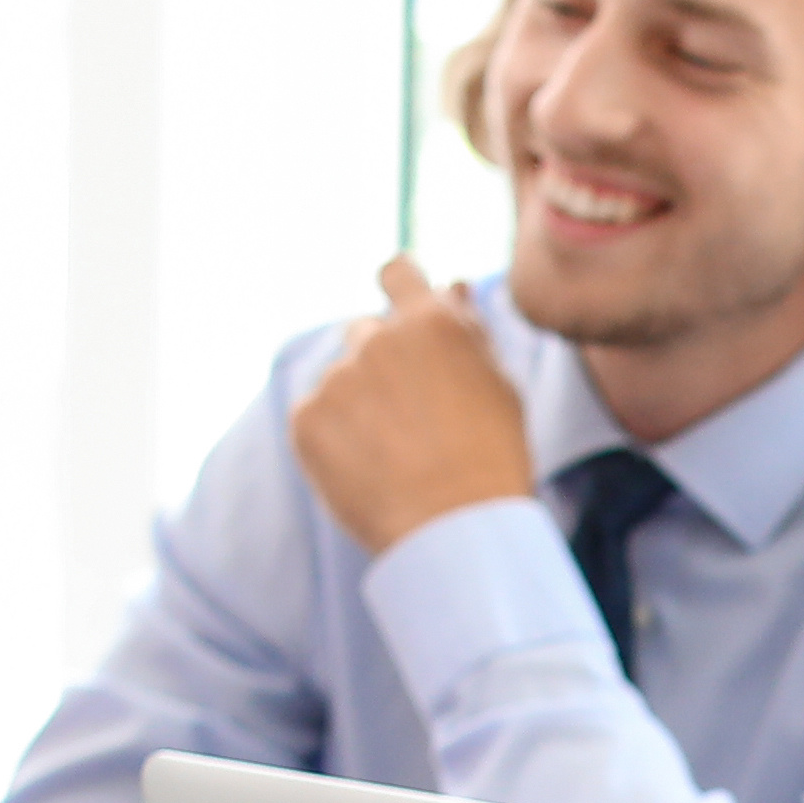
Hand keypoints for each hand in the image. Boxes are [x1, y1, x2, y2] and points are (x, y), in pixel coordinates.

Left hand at [289, 258, 542, 555]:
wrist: (455, 530)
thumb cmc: (492, 459)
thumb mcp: (496, 386)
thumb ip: (468, 331)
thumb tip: (451, 285)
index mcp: (431, 323)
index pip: (398, 272)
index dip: (396, 283)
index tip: (396, 299)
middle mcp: (378, 339)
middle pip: (366, 334)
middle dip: (381, 364)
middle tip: (410, 420)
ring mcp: (338, 378)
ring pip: (341, 381)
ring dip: (357, 405)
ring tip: (395, 457)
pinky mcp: (307, 419)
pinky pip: (315, 417)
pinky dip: (333, 440)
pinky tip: (368, 471)